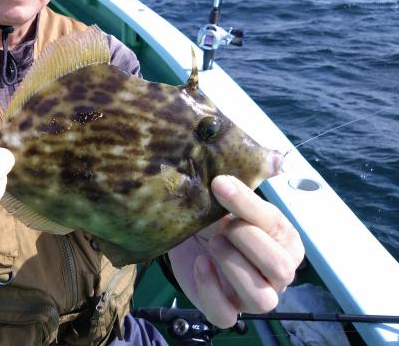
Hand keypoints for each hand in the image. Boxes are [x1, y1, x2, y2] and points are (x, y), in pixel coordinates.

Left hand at [167, 175, 304, 327]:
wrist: (187, 235)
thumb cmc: (217, 215)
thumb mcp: (229, 197)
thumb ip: (250, 180)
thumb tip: (276, 157)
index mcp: (286, 242)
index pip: (277, 227)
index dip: (249, 206)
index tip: (220, 184)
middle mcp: (277, 274)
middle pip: (279, 267)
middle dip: (248, 241)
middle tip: (222, 223)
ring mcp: (252, 296)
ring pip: (261, 298)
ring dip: (234, 267)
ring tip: (213, 242)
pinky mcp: (225, 310)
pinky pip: (226, 315)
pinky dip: (212, 291)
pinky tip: (200, 265)